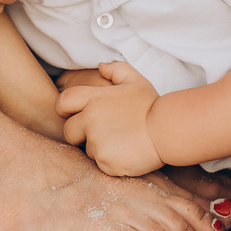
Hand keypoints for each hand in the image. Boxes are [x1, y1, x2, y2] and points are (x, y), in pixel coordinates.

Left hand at [56, 61, 163, 176]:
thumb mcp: (136, 80)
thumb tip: (101, 66)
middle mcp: (90, 120)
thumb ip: (116, 70)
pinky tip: (126, 153)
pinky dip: (110, 161)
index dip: (65, 109)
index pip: (62, 102)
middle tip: (102, 132)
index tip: (75, 114)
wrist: (167, 130)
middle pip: (68, 131)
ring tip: (120, 141)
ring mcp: (96, 142)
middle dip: (79, 133)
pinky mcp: (105, 162)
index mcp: (94, 99)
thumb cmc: (152, 105)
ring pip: (86, 149)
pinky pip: (100, 163)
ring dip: (98, 147)